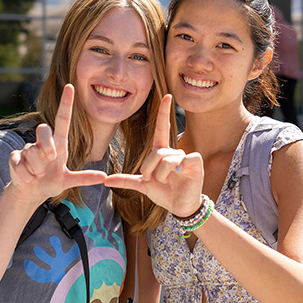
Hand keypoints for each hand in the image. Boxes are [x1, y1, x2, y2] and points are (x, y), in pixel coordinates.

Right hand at [8, 84, 106, 209]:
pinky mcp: (14, 157)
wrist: (31, 193)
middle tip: (50, 160)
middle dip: (46, 146)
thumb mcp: (68, 181)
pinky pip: (20, 165)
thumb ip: (84, 178)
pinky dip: (27, 176)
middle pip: (43, 129)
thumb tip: (104, 178)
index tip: (70, 86)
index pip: (62, 118)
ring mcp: (27, 148)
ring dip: (37, 169)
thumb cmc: (51, 182)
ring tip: (38, 175)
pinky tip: (28, 179)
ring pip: (31, 153)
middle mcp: (42, 142)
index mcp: (58, 143)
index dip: (66, 102)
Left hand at [104, 94, 203, 216]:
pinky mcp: (196, 163)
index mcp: (162, 153)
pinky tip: (180, 177)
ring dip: (162, 174)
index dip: (163, 112)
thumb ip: (126, 180)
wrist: (180, 207)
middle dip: (149, 168)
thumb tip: (105, 180)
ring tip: (166, 181)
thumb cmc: (164, 193)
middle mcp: (174, 152)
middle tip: (151, 179)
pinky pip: (181, 161)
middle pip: (157, 152)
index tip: (166, 95)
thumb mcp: (143, 186)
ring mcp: (186, 157)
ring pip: (167, 159)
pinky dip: (176, 171)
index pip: (162, 128)